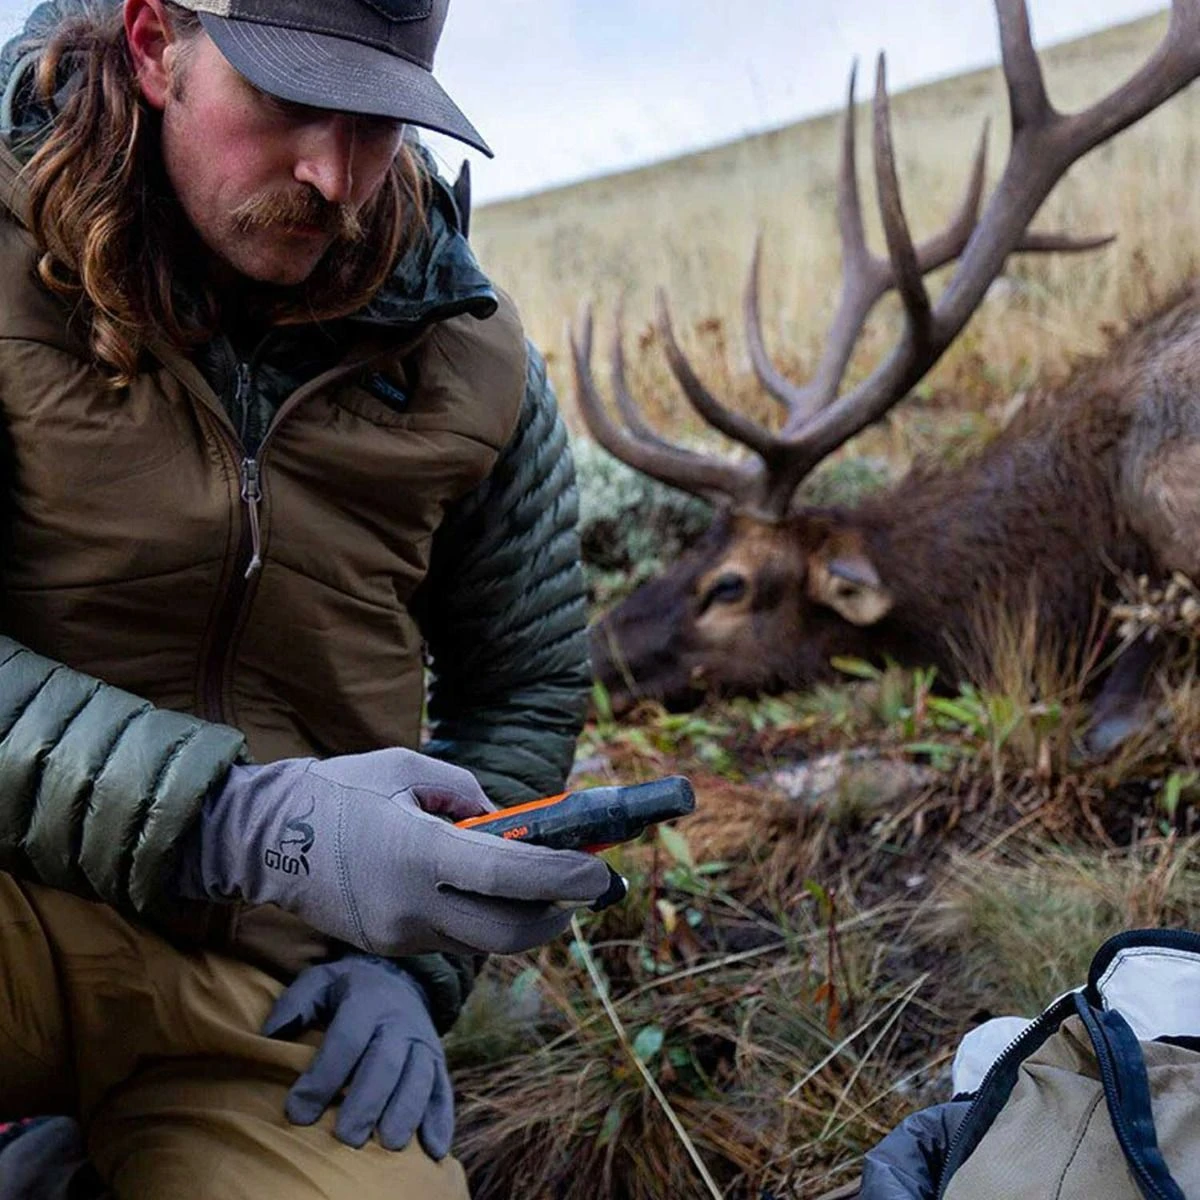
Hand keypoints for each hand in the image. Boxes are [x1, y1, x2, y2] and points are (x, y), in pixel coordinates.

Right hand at [176, 748, 613, 955]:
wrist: (260, 838)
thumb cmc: (337, 790)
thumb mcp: (405, 767)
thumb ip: (464, 791)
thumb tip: (503, 821)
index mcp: (419, 854)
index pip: (509, 877)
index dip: (562, 878)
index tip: (600, 873)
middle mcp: (411, 907)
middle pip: (506, 935)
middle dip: (552, 917)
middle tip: (577, 893)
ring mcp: (397, 935)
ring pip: (478, 942)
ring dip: (515, 917)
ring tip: (531, 881)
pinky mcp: (386, 946)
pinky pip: (448, 938)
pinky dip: (475, 916)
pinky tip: (476, 887)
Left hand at [263, 957, 453, 1157]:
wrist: (401, 978)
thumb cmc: (349, 989)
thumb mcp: (320, 981)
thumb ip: (295, 1004)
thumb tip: (269, 1036)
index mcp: (366, 1002)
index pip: (345, 1042)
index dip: (321, 1078)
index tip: (297, 1113)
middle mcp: (399, 1022)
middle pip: (385, 1064)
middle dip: (366, 1103)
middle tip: (346, 1138)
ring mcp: (422, 1043)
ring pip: (418, 1079)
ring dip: (406, 1112)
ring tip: (389, 1144)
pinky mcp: (438, 1061)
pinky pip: (443, 1091)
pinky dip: (441, 1120)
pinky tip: (433, 1150)